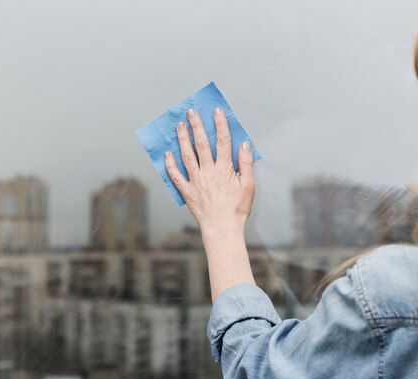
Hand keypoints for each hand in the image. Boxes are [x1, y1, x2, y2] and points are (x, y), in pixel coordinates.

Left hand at [164, 107, 255, 239]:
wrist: (222, 228)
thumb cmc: (237, 208)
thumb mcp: (249, 185)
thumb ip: (246, 163)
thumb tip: (244, 144)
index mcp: (224, 169)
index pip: (222, 141)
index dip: (220, 124)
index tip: (216, 112)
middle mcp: (208, 172)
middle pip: (201, 144)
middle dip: (196, 126)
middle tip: (191, 112)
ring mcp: (196, 181)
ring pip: (187, 155)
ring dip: (182, 139)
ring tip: (179, 126)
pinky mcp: (187, 191)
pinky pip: (176, 176)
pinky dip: (170, 164)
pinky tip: (167, 154)